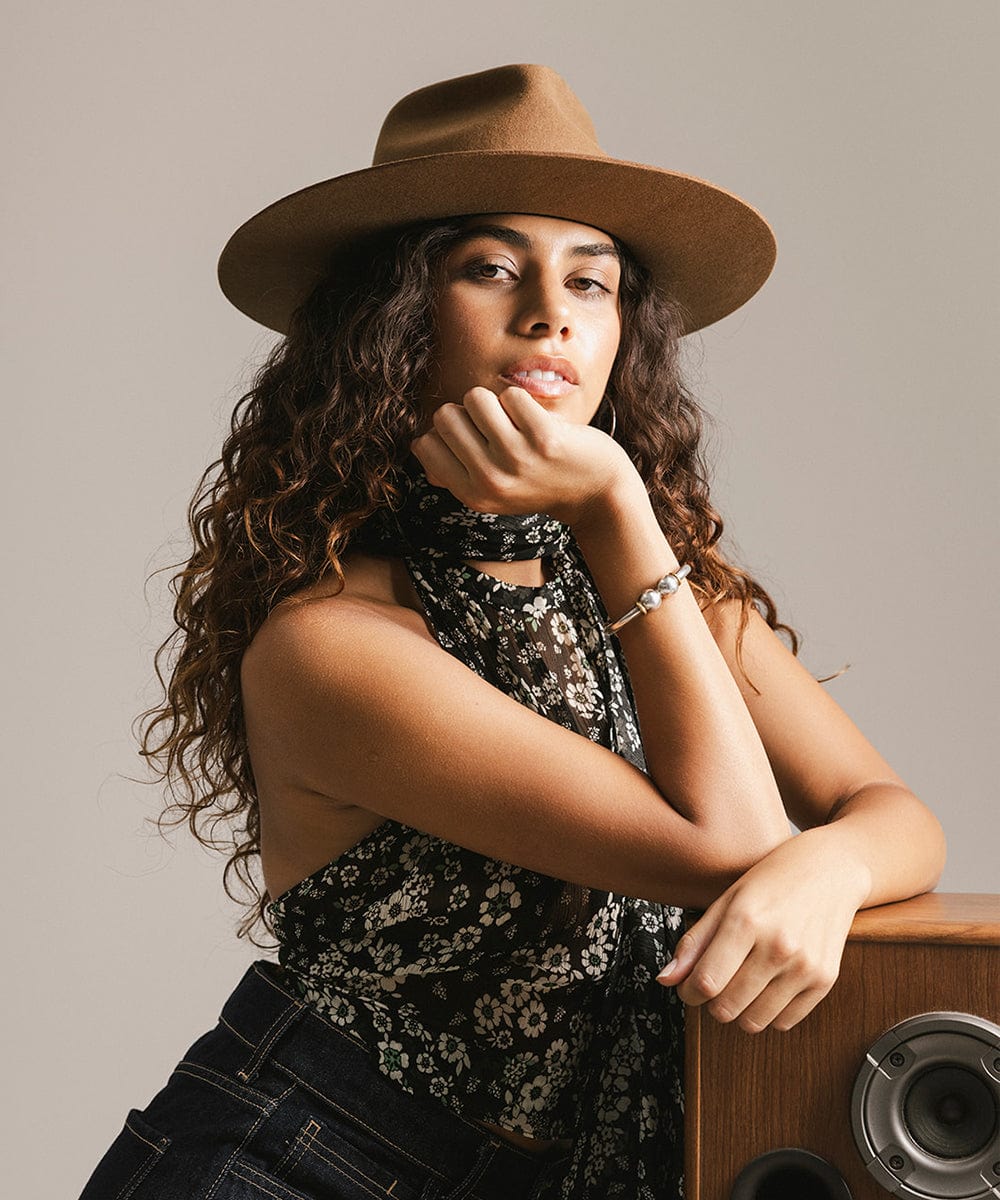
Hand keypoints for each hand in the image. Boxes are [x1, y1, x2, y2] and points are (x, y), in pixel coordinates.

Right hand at [410, 385, 634, 526]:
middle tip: (496, 427)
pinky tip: (537, 420)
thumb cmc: (539, 483)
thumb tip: (420, 446)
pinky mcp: (544, 438)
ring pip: (475, 398)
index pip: (425, 444)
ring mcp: (517, 459)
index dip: (445, 432)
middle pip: (446, 416)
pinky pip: (512, 395)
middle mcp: (489, 481)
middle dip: (468, 413)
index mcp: (471, 495)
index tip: (471, 438)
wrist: (596, 492)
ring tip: (514, 420)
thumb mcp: (493, 492)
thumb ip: (455, 473)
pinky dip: (523, 400)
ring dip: (494, 401)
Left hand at [657, 828, 870, 1031]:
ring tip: (741, 983)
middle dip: (710, 1002)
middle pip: (726, 1007)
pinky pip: (784, 1022)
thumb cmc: (773, 879)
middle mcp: (778, 946)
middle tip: (715, 982)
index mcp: (746, 920)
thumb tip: (665, 980)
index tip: (688, 986)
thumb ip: (695, 941)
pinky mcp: (824, 980)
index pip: (705, 982)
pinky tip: (767, 985)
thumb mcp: (728, 899)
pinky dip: (769, 1012)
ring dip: (739, 1011)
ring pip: (754, 1021)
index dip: (688, 992)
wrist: (832, 868)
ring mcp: (804, 965)